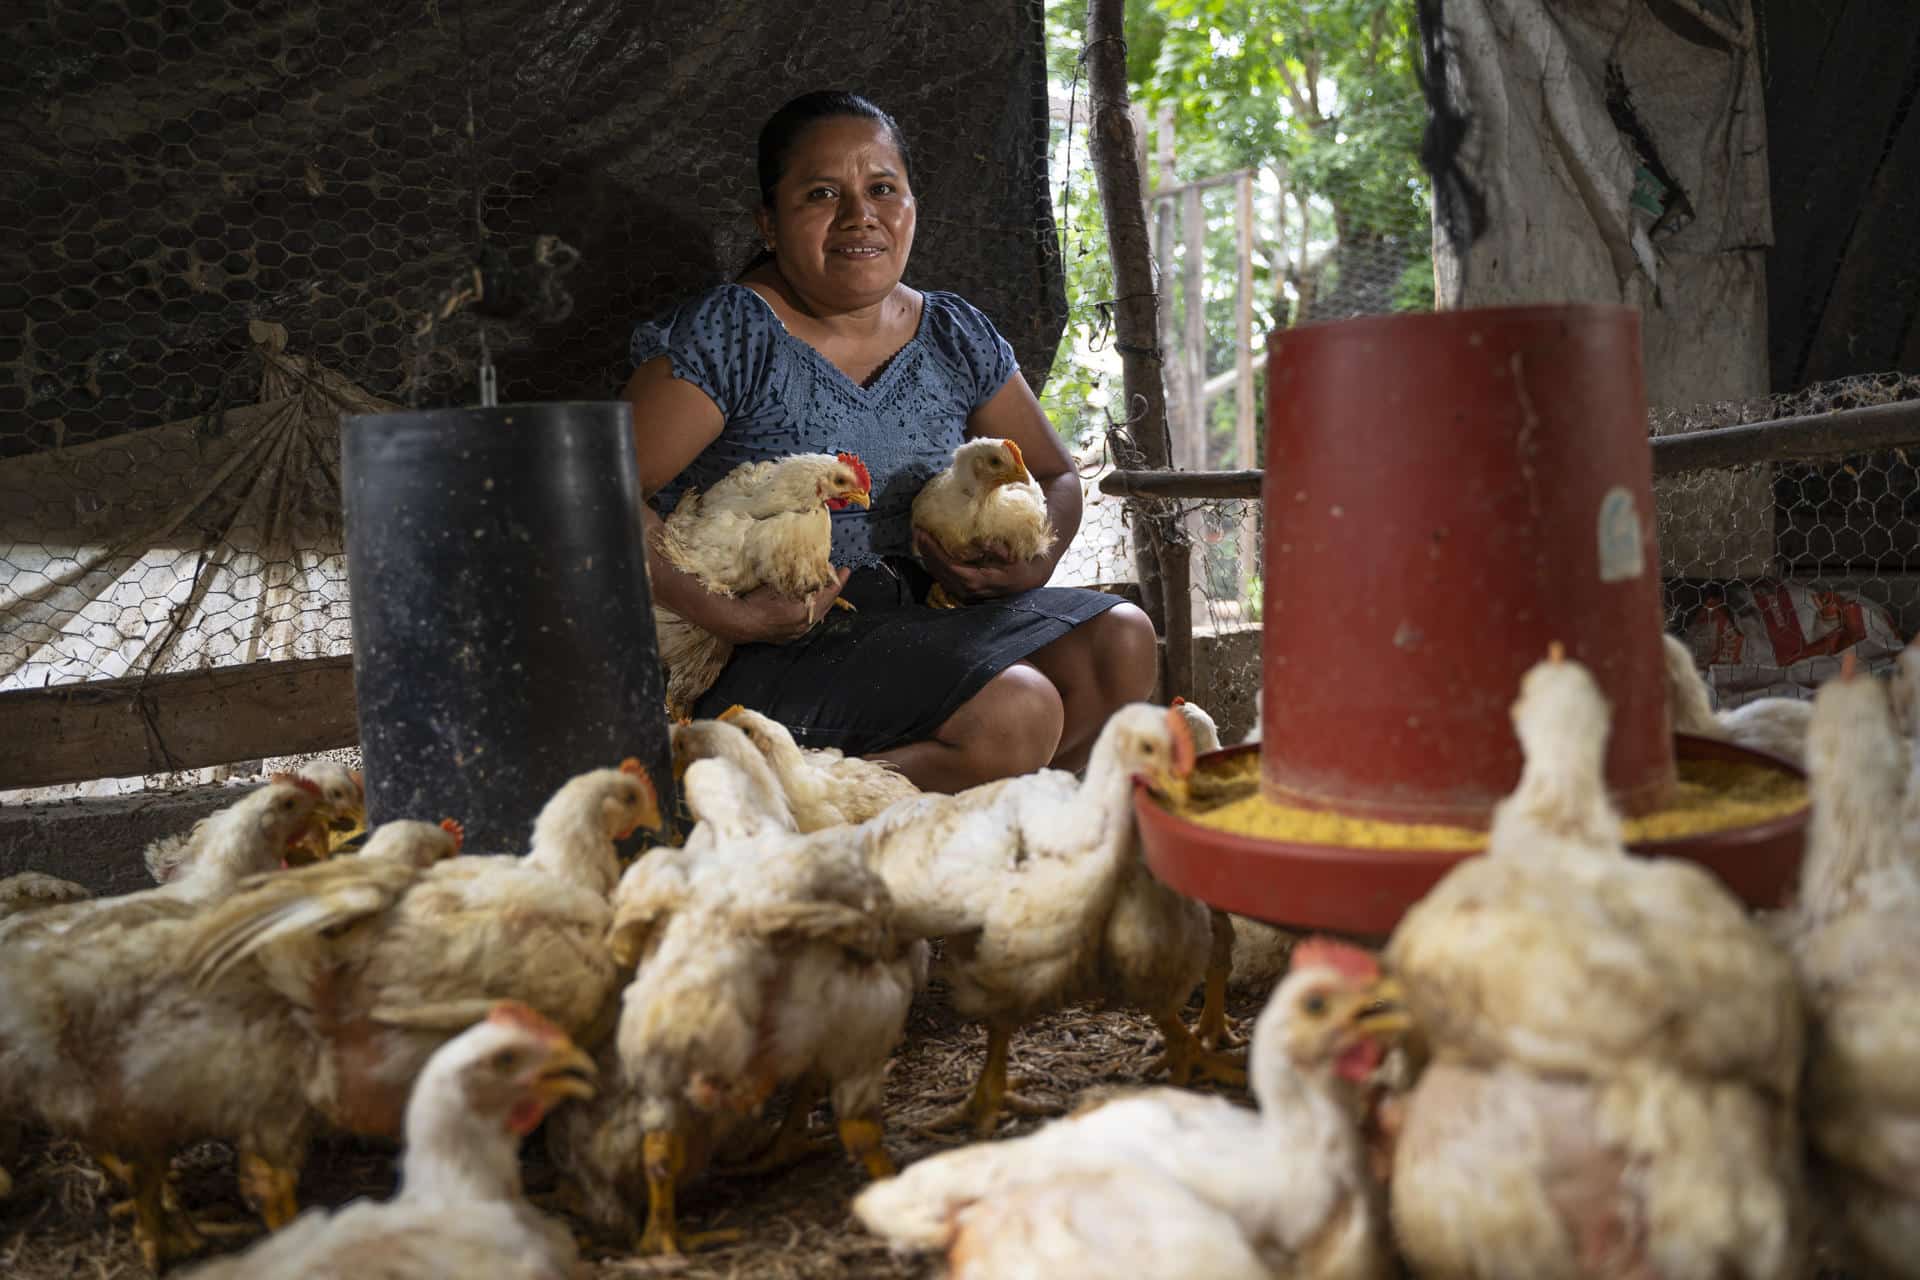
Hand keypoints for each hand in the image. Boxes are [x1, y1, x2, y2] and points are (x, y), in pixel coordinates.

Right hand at [703, 568, 851, 644]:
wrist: (738, 623)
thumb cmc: (755, 600)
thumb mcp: (778, 583)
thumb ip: (798, 577)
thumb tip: (814, 568)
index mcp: (803, 612)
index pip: (828, 594)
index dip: (838, 581)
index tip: (846, 571)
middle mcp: (803, 626)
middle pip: (826, 606)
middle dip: (832, 591)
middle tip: (838, 577)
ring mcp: (796, 634)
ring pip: (817, 615)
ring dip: (822, 601)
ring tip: (825, 588)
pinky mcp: (788, 637)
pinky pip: (807, 622)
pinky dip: (811, 610)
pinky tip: (810, 603)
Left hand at [913, 530, 1051, 602]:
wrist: (1027, 582)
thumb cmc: (1020, 566)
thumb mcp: (1014, 556)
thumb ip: (998, 549)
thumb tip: (981, 541)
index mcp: (977, 581)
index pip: (947, 565)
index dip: (933, 550)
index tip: (923, 533)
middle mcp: (967, 590)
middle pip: (938, 571)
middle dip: (925, 550)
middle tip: (917, 531)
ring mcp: (964, 594)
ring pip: (938, 576)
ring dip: (927, 557)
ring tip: (920, 538)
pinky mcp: (963, 592)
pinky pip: (943, 578)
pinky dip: (934, 563)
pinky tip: (930, 551)